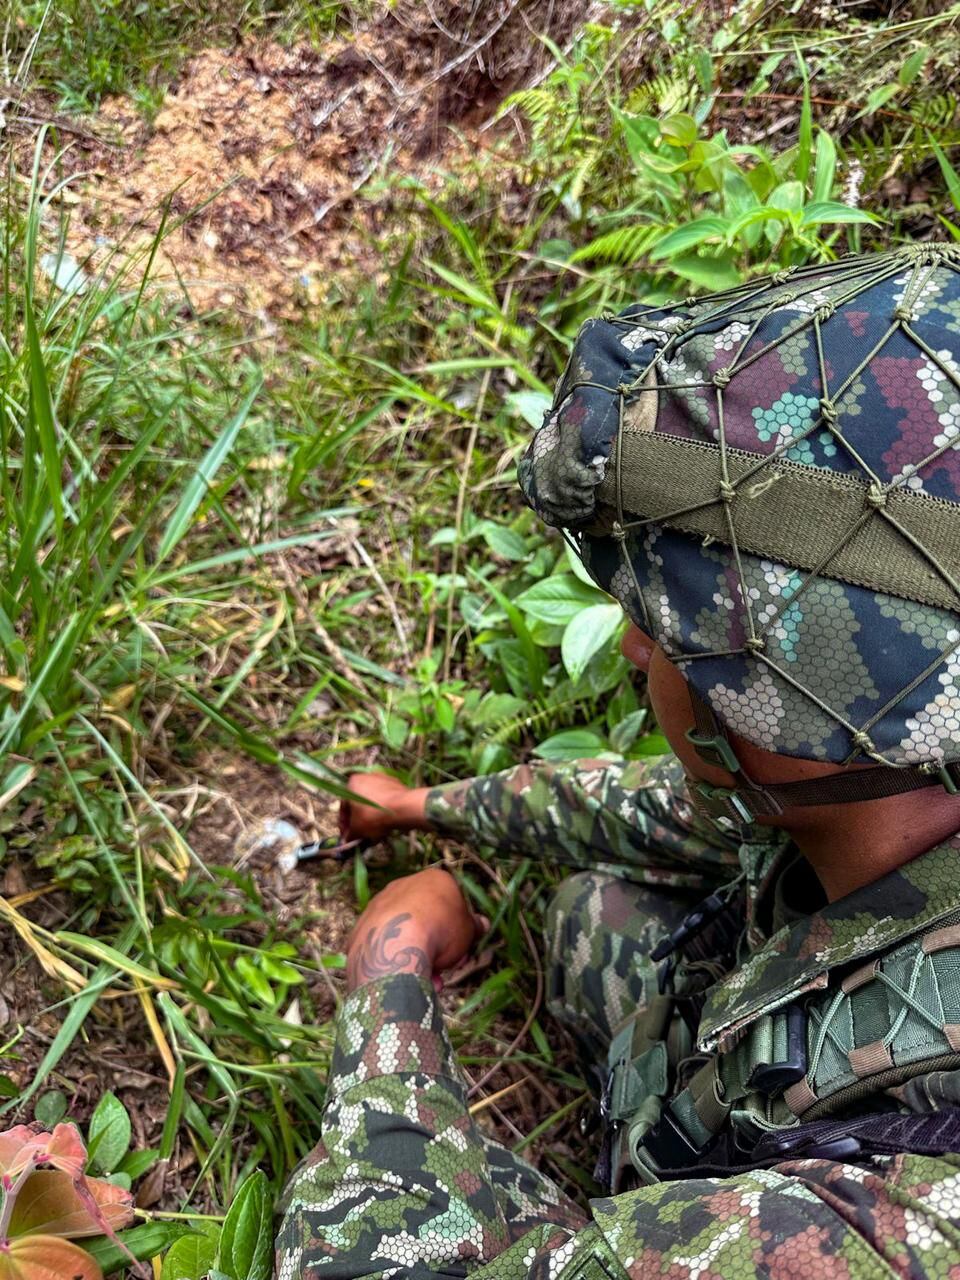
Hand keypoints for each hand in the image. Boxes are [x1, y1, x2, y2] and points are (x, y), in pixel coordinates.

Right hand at [340, 772, 430, 842]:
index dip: (345, 824)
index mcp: (353, 782)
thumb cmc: (373, 815)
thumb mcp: (357, 829)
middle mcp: (367, 777)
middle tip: (361, 834)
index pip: (344, 807)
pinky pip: (387, 801)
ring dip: (372, 817)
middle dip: (360, 820)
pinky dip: (384, 812)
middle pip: (360, 803)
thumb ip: (350, 835)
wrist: (402, 808)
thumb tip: (348, 840)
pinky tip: (386, 824)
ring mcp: (385, 779)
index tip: (348, 835)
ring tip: (375, 832)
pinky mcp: (398, 785)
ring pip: (374, 802)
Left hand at [346, 868, 483, 990]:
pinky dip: (394, 961)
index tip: (460, 948)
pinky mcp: (360, 928)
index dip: (457, 928)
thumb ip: (474, 925)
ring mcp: (378, 906)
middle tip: (444, 965)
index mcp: (432, 879)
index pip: (450, 902)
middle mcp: (402, 886)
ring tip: (427, 980)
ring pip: (404, 934)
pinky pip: (384, 946)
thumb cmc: (440, 931)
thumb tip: (482, 923)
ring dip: (417, 955)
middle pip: (425, 917)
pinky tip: (405, 980)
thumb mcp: (468, 930)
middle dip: (436, 943)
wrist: (397, 945)